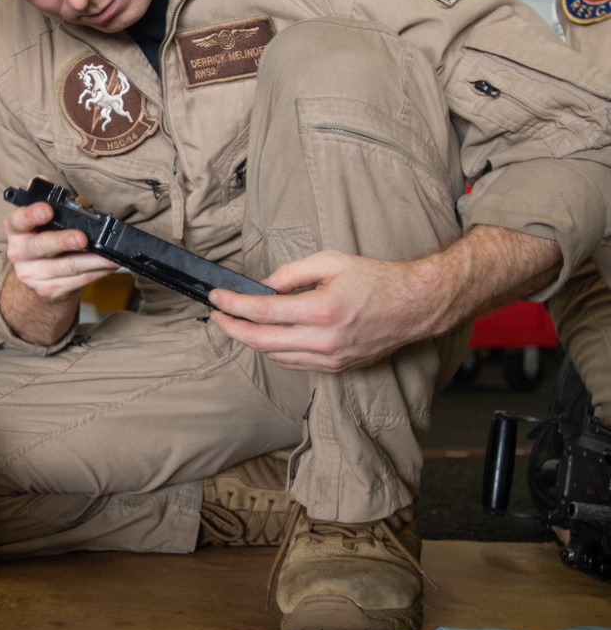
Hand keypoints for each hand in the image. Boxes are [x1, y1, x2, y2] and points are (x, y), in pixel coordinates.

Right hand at [3, 201, 116, 302]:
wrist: (39, 278)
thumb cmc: (44, 239)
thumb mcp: (40, 219)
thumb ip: (45, 198)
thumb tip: (43, 180)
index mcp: (16, 230)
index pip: (18, 220)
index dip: (31, 214)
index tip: (47, 210)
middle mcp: (19, 253)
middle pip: (41, 246)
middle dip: (63, 241)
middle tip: (82, 238)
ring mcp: (33, 275)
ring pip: (66, 267)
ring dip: (92, 261)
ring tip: (109, 256)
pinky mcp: (49, 290)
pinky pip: (77, 281)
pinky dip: (96, 273)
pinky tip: (108, 266)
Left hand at [209, 249, 432, 371]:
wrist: (413, 307)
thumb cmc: (376, 280)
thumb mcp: (331, 261)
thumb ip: (292, 273)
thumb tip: (265, 286)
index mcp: (322, 310)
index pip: (264, 311)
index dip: (234, 306)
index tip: (217, 298)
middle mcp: (324, 339)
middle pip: (262, 341)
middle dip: (233, 328)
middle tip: (218, 315)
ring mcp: (330, 358)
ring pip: (275, 356)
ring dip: (252, 341)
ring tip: (238, 324)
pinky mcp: (336, 367)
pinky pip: (294, 363)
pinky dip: (275, 350)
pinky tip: (267, 336)